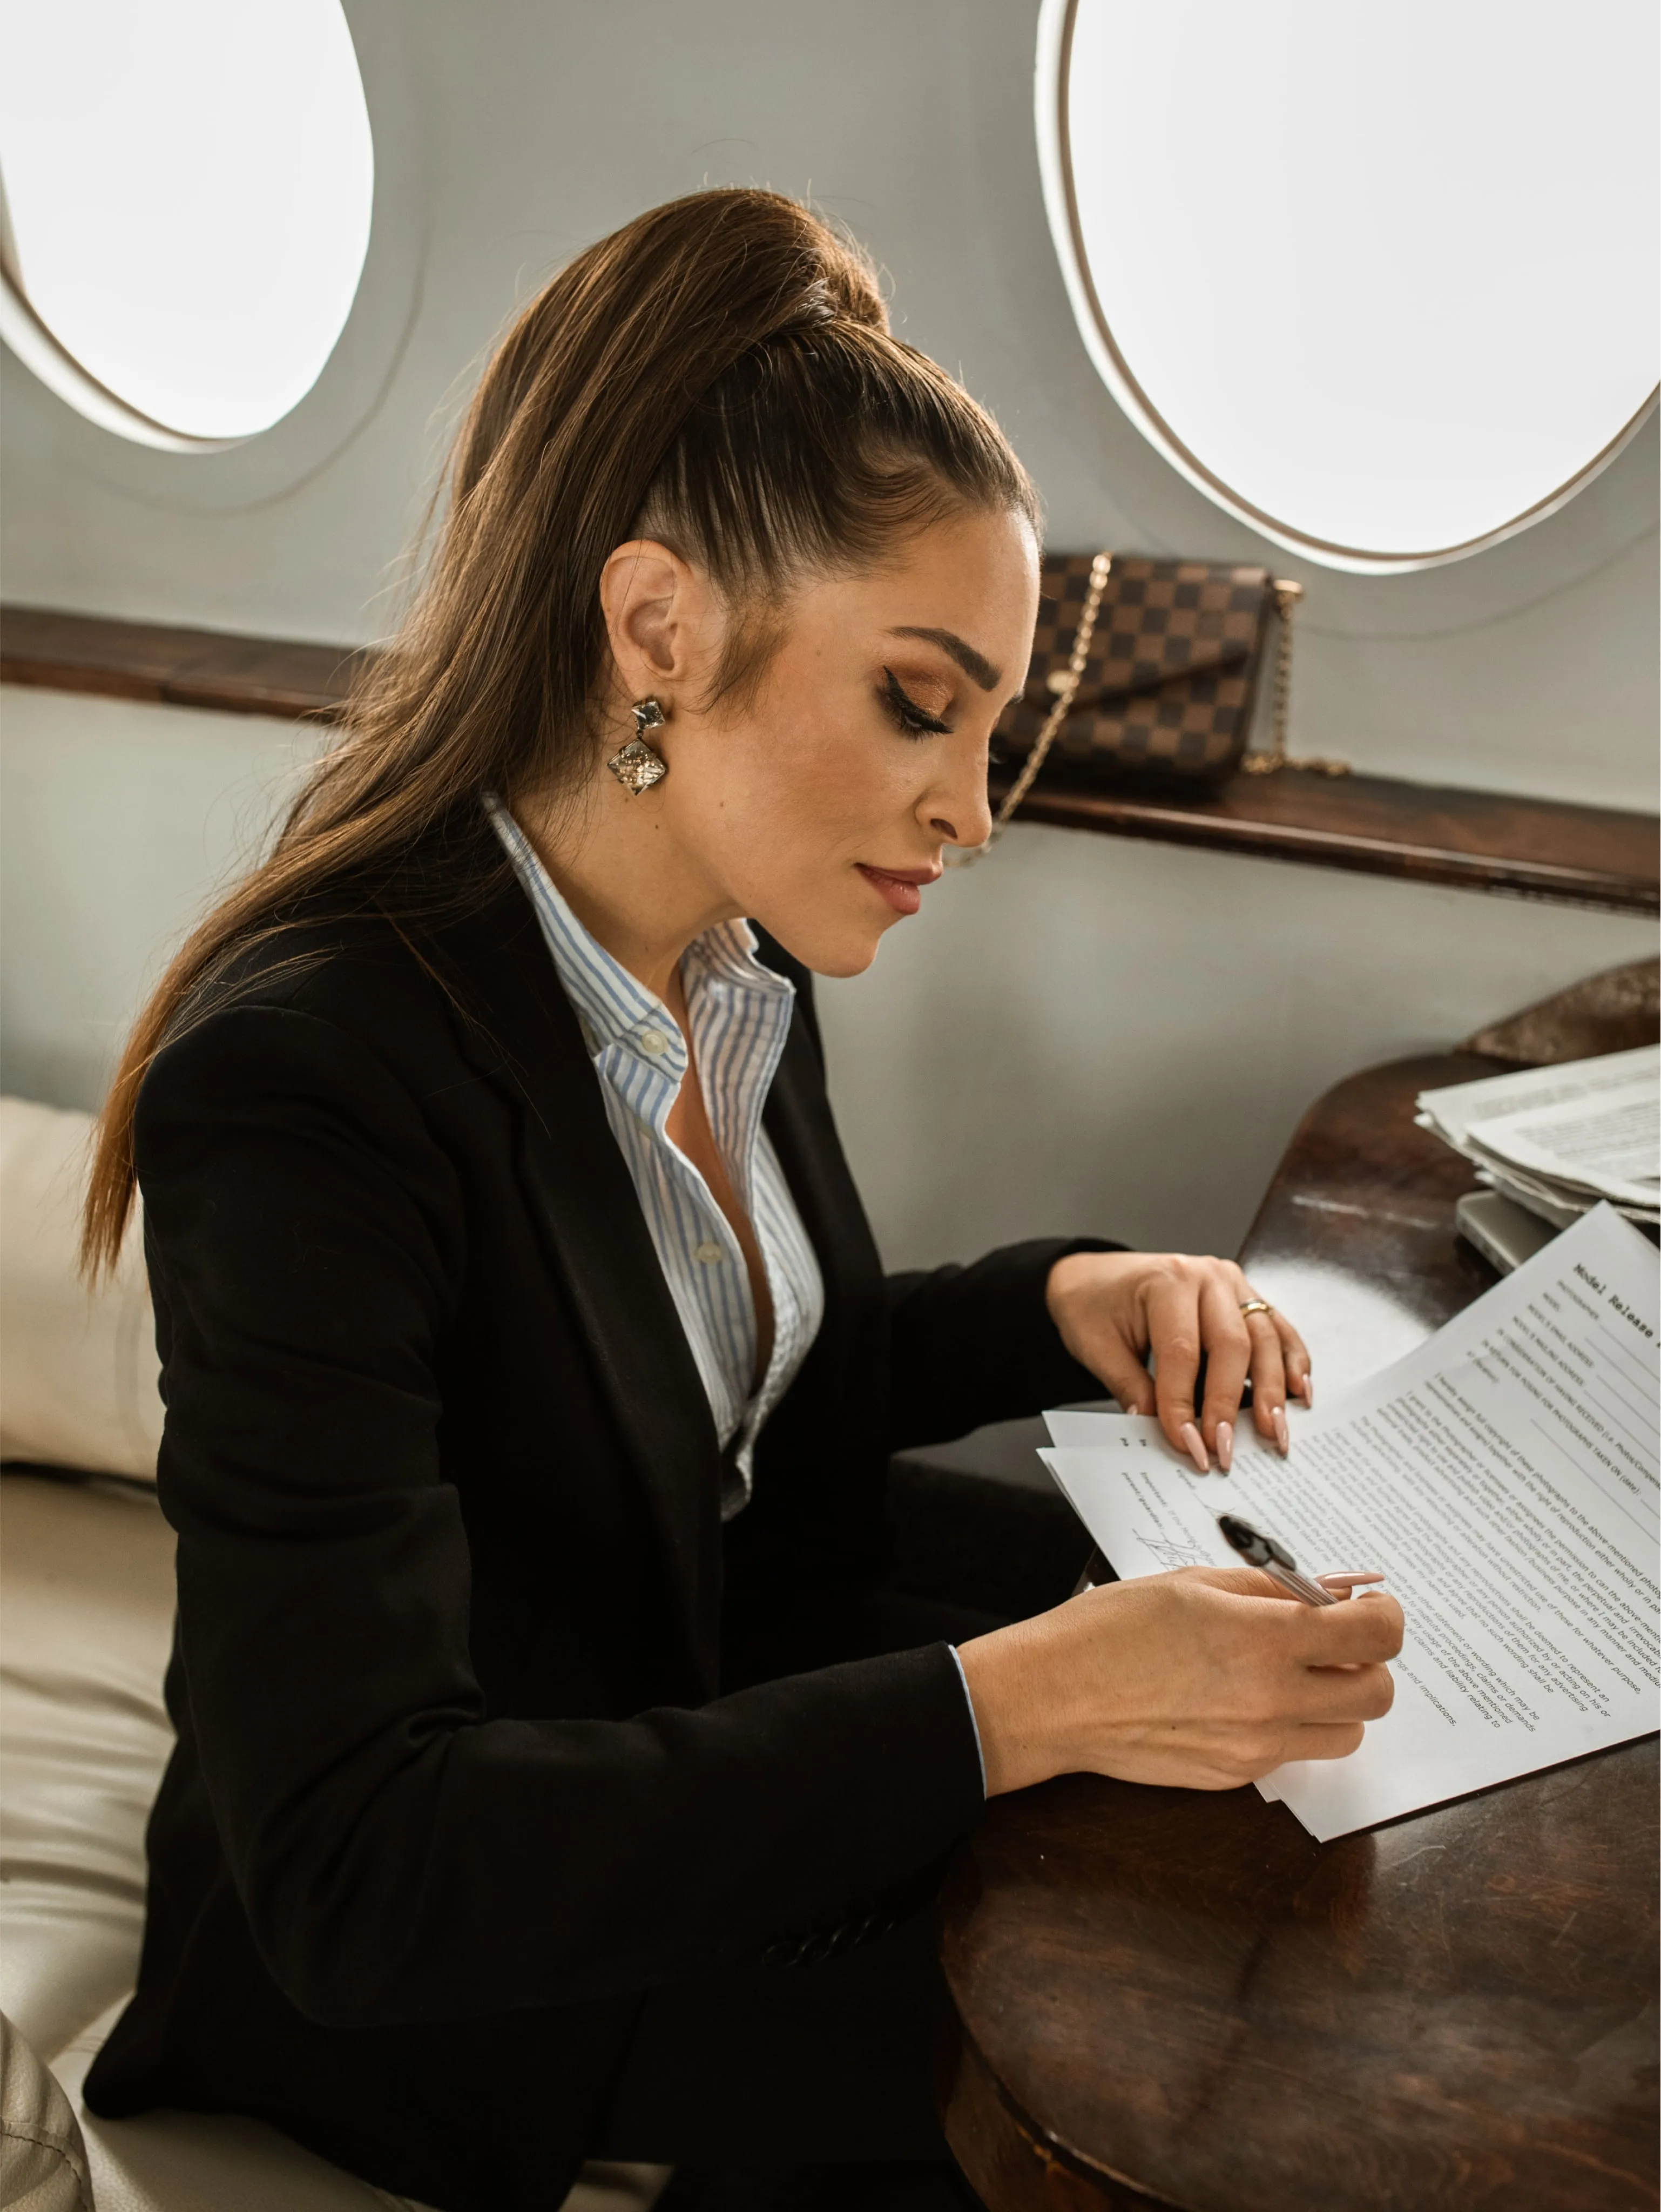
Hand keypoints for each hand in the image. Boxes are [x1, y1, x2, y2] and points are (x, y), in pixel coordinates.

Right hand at [957, 1568, 1401, 1796]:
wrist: (1054, 1696)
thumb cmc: (1111, 1629)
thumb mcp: (1194, 1582)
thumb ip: (1270, 1587)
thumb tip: (1330, 1591)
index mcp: (1263, 1638)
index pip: (1377, 1636)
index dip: (1384, 1616)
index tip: (1368, 1606)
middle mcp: (1272, 1699)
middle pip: (1378, 1695)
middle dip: (1365, 1663)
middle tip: (1329, 1641)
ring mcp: (1257, 1746)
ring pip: (1346, 1734)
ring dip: (1334, 1702)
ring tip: (1287, 1673)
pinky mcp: (1236, 1776)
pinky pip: (1293, 1754)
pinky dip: (1287, 1726)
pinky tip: (1239, 1699)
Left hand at [1047, 1249, 1311, 1470]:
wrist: (1095, 1277)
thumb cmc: (1094, 1306)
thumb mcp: (1097, 1346)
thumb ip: (1131, 1387)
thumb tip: (1165, 1432)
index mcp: (1167, 1281)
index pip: (1182, 1352)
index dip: (1185, 1404)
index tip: (1190, 1447)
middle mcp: (1206, 1276)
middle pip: (1232, 1344)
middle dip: (1231, 1404)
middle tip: (1229, 1450)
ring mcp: (1232, 1284)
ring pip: (1264, 1338)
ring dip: (1272, 1390)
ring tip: (1275, 1433)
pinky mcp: (1246, 1297)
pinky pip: (1278, 1329)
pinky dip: (1292, 1362)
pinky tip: (1299, 1394)